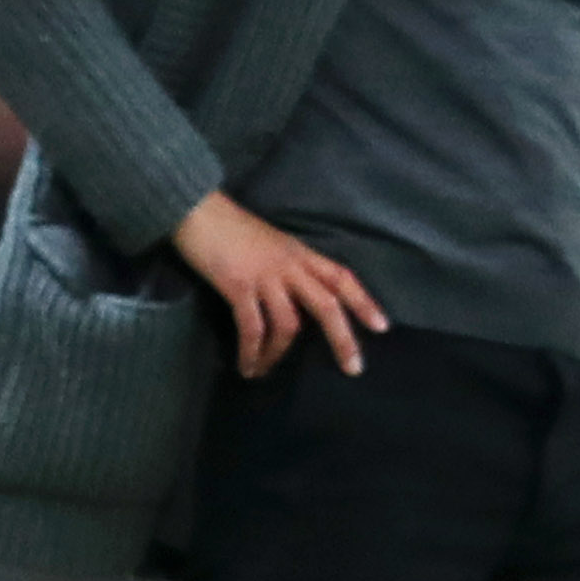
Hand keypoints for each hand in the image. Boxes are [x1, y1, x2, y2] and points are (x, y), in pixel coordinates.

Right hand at [170, 192, 387, 378]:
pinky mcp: (238, 286)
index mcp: (299, 253)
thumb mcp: (270, 243)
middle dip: (342, 338)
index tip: (382, 326)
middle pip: (327, 305)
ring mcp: (265, 276)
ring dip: (279, 354)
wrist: (197, 209)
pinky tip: (247, 366)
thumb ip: (287, 267)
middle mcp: (289, 265)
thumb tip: (295, 298)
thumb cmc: (230, 226)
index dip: (363, 301)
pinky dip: (252, 352)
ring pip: (289, 324)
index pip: (340, 277)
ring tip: (266, 371)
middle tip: (353, 368)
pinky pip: (252, 328)